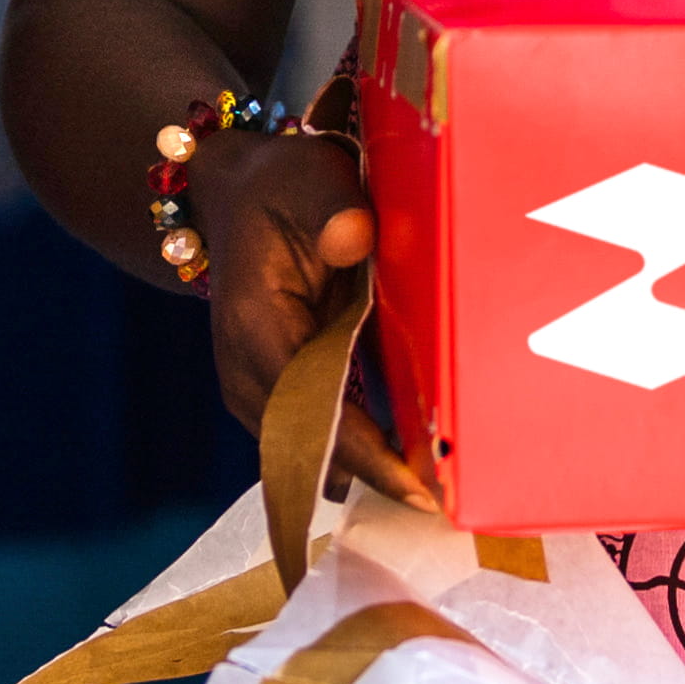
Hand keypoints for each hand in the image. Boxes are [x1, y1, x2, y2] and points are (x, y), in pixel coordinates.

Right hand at [197, 131, 427, 508]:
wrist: (235, 194)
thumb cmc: (281, 185)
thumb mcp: (308, 179)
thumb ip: (332, 209)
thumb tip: (355, 239)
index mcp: (254, 325)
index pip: (310, 403)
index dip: (364, 450)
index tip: (417, 486)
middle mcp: (247, 371)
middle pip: (311, 444)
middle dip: (376, 476)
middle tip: (449, 504)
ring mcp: (258, 387)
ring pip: (312, 450)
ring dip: (371, 472)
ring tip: (442, 495)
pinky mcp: (279, 389)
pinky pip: (320, 434)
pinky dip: (364, 453)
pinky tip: (416, 467)